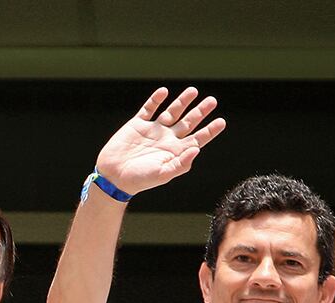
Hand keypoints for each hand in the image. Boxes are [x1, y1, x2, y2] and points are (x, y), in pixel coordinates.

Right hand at [96, 87, 225, 195]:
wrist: (113, 176)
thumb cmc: (139, 179)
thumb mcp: (163, 174)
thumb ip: (180, 163)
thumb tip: (196, 149)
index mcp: (175, 152)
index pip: (197, 139)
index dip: (210, 130)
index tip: (221, 122)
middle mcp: (166, 139)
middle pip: (188, 122)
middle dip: (200, 112)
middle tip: (212, 101)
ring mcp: (152, 130)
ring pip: (171, 112)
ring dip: (182, 102)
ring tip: (193, 91)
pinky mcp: (137, 125)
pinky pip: (148, 109)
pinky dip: (155, 100)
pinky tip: (164, 92)